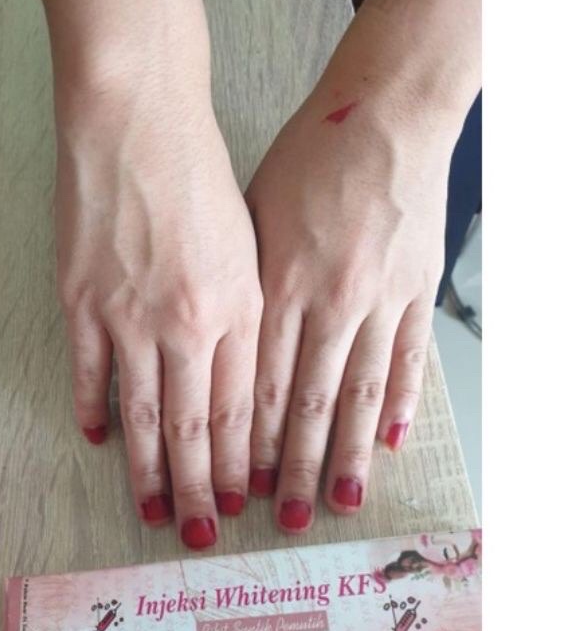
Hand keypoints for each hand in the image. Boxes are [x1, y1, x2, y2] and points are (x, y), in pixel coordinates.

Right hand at [55, 79, 261, 548]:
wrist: (138, 124)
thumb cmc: (203, 176)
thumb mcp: (249, 245)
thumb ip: (247, 316)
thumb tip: (240, 382)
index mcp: (238, 307)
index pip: (242, 408)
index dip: (241, 461)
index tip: (242, 499)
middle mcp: (186, 322)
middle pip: (195, 426)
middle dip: (201, 487)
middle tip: (202, 533)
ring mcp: (128, 315)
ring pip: (142, 414)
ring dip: (148, 471)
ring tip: (152, 512)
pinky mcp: (80, 301)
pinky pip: (88, 373)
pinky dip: (94, 410)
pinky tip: (100, 440)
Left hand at [245, 87, 451, 530]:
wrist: (382, 112)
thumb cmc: (303, 157)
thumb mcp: (248, 215)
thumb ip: (236, 286)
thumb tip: (212, 347)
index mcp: (272, 284)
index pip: (249, 383)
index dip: (238, 442)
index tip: (227, 483)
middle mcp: (324, 301)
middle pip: (299, 403)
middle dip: (285, 467)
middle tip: (277, 519)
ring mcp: (378, 298)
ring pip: (355, 395)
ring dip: (341, 454)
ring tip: (333, 503)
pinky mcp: (418, 288)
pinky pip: (406, 359)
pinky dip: (397, 404)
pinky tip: (387, 444)